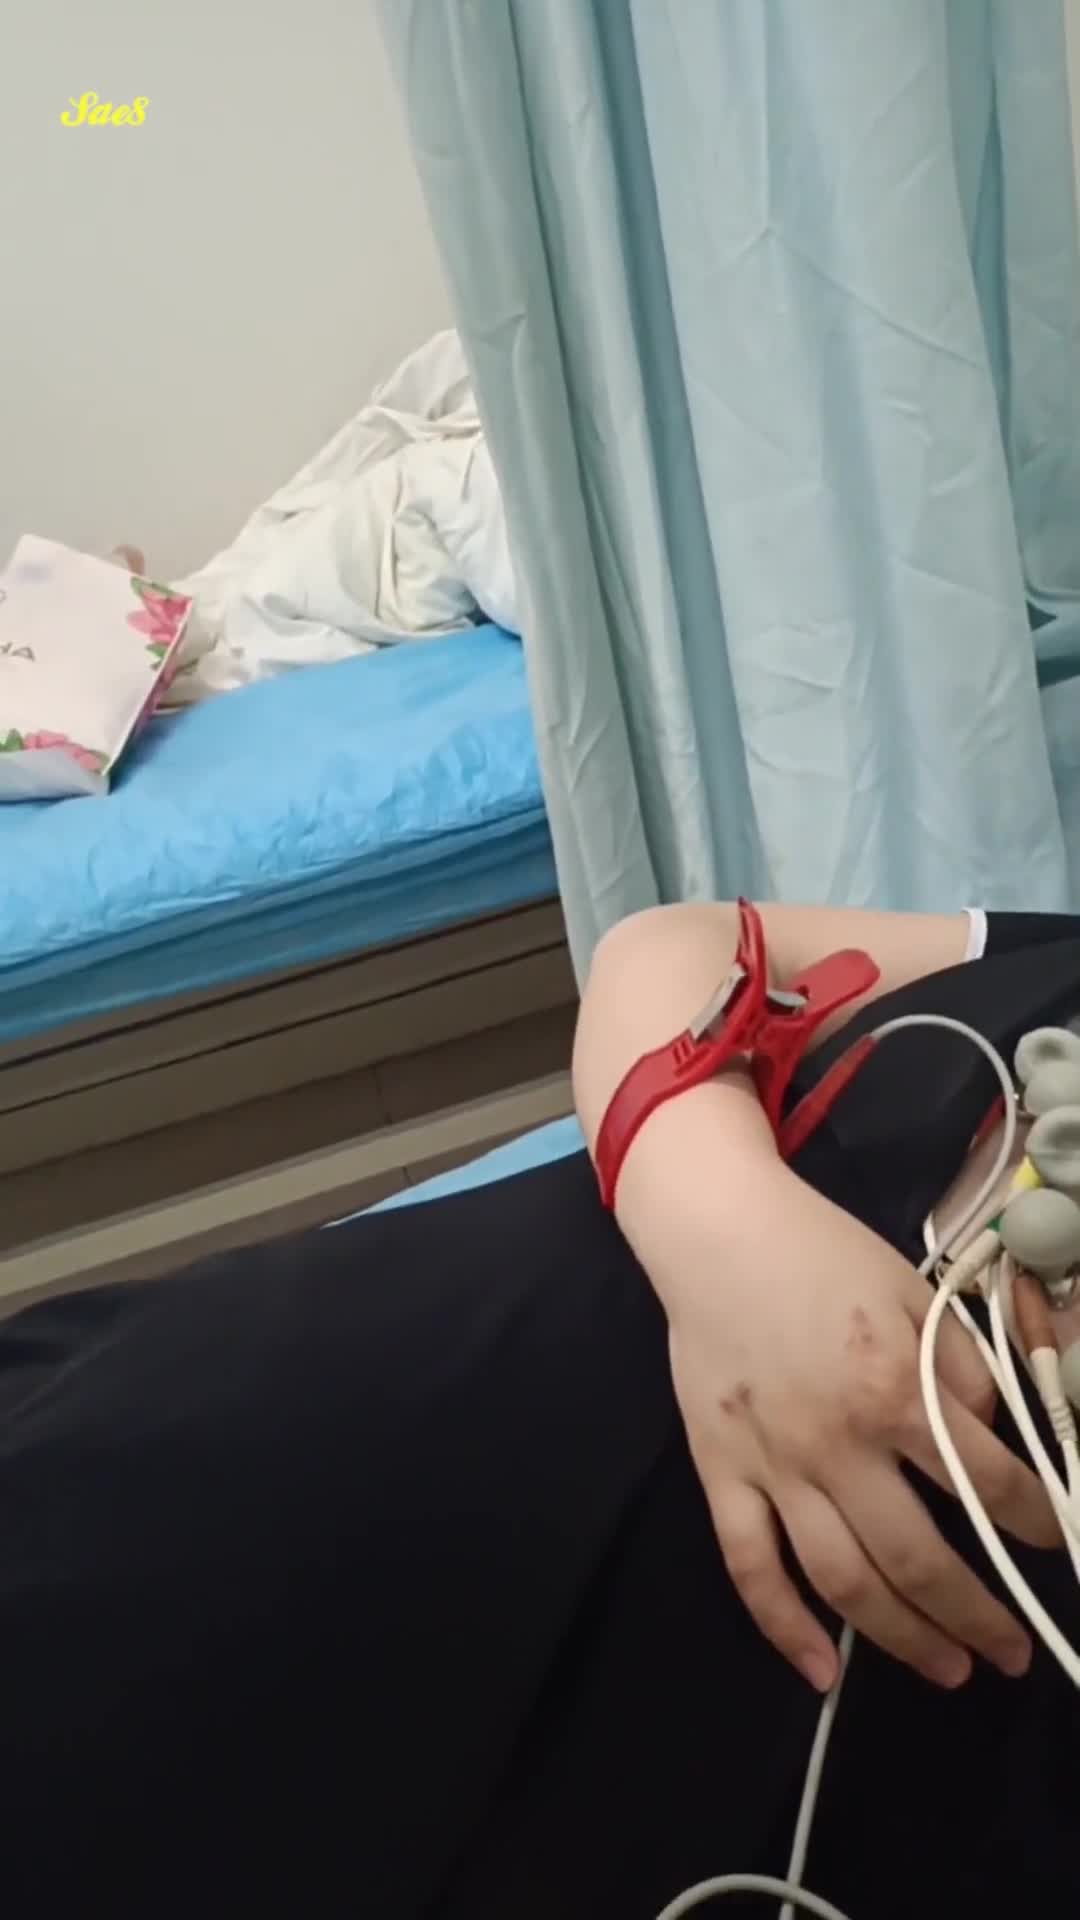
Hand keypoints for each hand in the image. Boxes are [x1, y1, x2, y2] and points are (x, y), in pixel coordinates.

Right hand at [661, 1167, 1059, 1692]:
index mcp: (895, 1390)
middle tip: (1013, 1652)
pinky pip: (750, 1566)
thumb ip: (961, 1366)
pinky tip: (823, 1671)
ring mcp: (775, 1466)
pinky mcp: (721, 1474)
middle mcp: (838, 1443)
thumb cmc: (822, 1255)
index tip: (1053, 1543)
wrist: (718, 1233)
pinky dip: (785, 1626)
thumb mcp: (913, 1293)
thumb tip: (995, 1433)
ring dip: (903, 1638)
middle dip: (978, 1616)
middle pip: (918, 1559)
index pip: (987, 1482)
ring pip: (843, 1580)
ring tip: (949, 1670)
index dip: (1033, 1522)